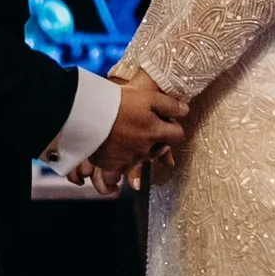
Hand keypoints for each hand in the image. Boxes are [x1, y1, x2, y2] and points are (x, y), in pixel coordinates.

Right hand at [92, 67, 185, 189]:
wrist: (89, 112)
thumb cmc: (119, 101)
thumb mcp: (148, 97)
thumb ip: (169, 105)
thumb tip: (185, 111)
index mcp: (156, 132)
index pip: (177, 135)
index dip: (174, 128)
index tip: (166, 123)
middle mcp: (145, 149)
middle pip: (159, 151)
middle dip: (157, 143)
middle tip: (146, 132)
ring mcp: (127, 159)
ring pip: (138, 164)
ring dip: (138, 158)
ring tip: (130, 154)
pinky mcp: (109, 164)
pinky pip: (115, 177)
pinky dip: (115, 178)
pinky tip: (114, 178)